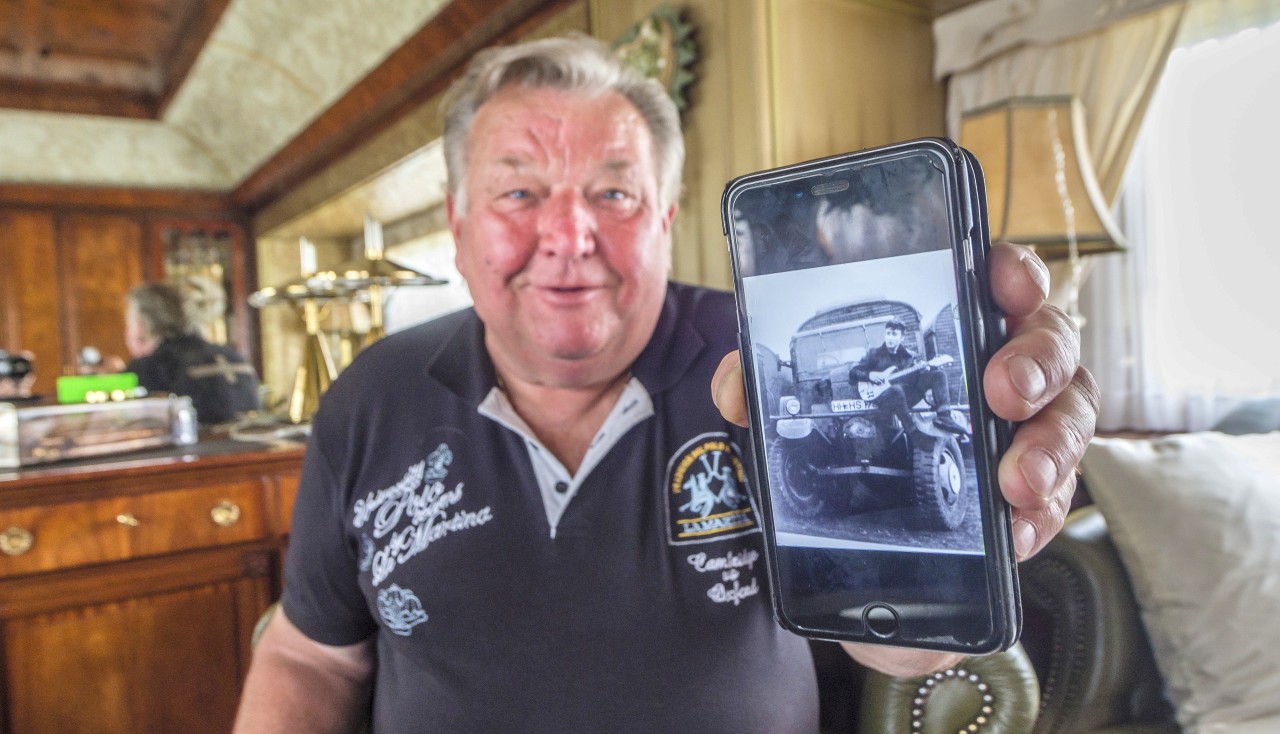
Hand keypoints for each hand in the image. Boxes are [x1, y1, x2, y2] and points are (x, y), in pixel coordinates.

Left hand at [711, 243, 1099, 674]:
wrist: (854, 511)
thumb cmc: (848, 424)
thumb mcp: (801, 397)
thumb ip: (764, 382)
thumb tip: (737, 387)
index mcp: (958, 321)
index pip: (1002, 276)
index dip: (1015, 274)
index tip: (1008, 288)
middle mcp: (1007, 363)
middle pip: (1051, 344)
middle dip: (1037, 364)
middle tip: (1006, 393)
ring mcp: (1028, 424)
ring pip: (1066, 419)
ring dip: (1049, 446)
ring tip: (1015, 481)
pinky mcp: (1033, 485)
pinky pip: (1056, 494)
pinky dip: (1040, 514)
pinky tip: (1015, 530)